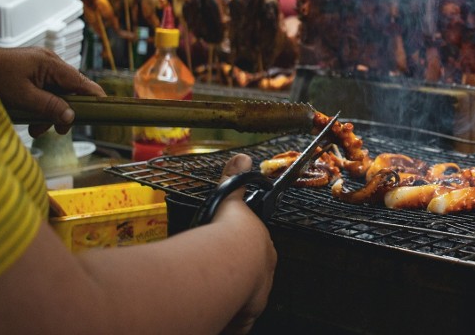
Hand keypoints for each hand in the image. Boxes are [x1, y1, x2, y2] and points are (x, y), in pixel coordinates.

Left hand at [0, 47, 104, 135]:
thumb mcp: (22, 97)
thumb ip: (49, 106)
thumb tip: (71, 117)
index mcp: (50, 63)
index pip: (82, 81)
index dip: (95, 97)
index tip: (104, 111)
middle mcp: (49, 62)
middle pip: (69, 90)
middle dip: (63, 111)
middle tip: (56, 131)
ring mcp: (40, 65)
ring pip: (57, 92)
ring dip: (49, 111)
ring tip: (35, 128)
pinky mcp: (32, 71)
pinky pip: (45, 89)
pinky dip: (41, 104)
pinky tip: (30, 117)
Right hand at [215, 154, 276, 334]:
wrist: (230, 261)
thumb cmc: (230, 233)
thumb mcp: (231, 200)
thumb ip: (235, 179)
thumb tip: (242, 157)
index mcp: (263, 250)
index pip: (256, 256)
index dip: (241, 257)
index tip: (226, 259)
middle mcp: (263, 277)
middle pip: (250, 281)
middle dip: (237, 280)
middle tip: (217, 279)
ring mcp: (254, 299)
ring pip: (241, 303)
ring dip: (229, 301)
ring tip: (211, 297)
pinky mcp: (242, 319)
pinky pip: (233, 324)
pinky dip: (224, 322)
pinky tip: (213, 318)